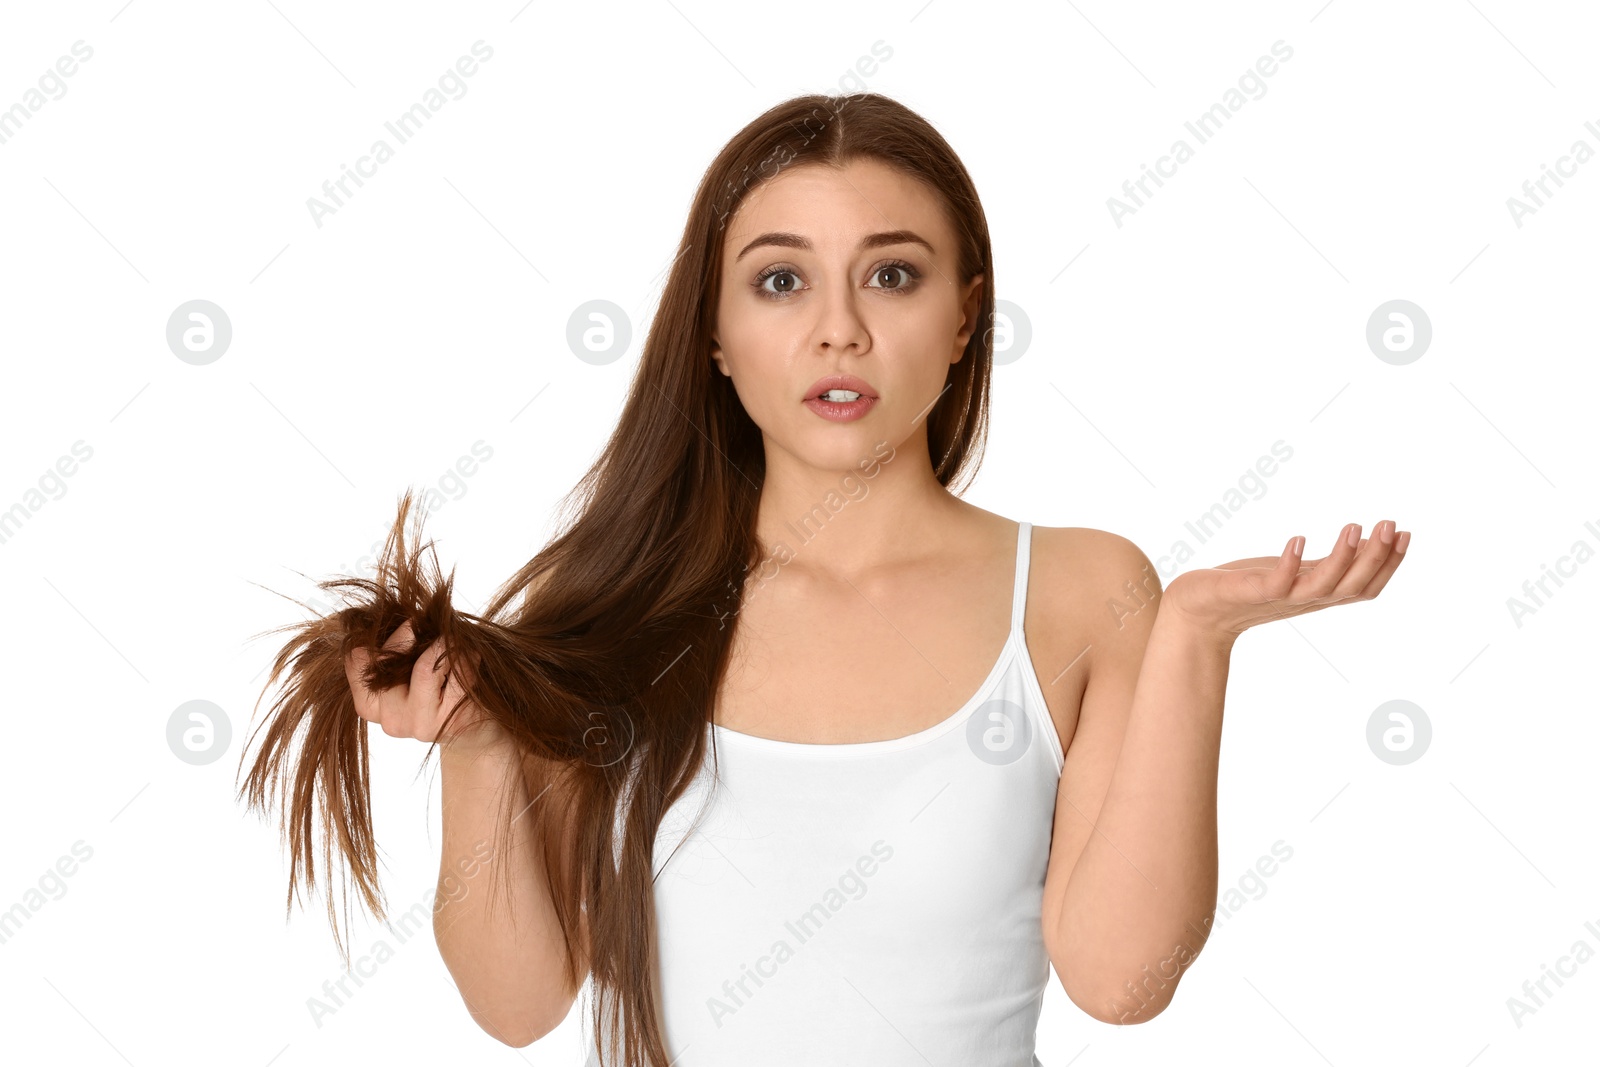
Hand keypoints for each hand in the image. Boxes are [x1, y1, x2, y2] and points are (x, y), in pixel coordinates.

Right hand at [344, 620, 497, 748]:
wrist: (476, 727)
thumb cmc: (441, 688)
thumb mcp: (411, 668)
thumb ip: (395, 650)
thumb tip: (400, 612)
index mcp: (370, 706)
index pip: (357, 659)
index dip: (378, 635)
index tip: (404, 623)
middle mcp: (389, 720)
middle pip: (387, 659)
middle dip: (410, 632)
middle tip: (428, 623)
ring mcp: (417, 725)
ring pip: (424, 666)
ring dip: (445, 645)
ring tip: (457, 644)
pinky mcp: (448, 722)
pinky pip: (455, 675)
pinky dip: (467, 658)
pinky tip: (472, 660)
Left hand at [1162, 520, 1409, 641]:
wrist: (1197, 613)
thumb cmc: (1247, 589)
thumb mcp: (1297, 573)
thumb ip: (1326, 564)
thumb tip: (1364, 542)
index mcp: (1319, 594)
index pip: (1366, 586)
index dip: (1390, 564)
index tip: (1406, 533)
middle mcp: (1305, 600)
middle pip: (1353, 586)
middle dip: (1377, 557)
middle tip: (1390, 524)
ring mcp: (1280, 598)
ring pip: (1322, 586)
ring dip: (1341, 558)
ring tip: (1354, 527)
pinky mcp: (1251, 593)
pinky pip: (1276, 584)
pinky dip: (1289, 564)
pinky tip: (1297, 539)